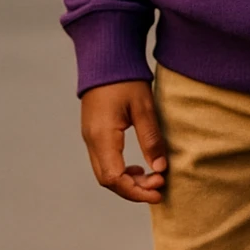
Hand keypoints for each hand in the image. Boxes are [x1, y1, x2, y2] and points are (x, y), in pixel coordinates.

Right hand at [81, 80, 167, 203]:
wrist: (106, 58)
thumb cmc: (125, 80)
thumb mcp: (144, 108)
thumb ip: (151, 139)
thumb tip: (160, 168)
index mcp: (102, 136)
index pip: (114, 178)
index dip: (136, 191)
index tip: (159, 191)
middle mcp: (91, 140)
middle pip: (108, 180)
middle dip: (133, 190)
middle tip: (159, 186)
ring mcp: (90, 137)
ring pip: (105, 173)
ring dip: (127, 182)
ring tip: (152, 178)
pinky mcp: (93, 133)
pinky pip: (104, 162)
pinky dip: (121, 171)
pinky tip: (138, 168)